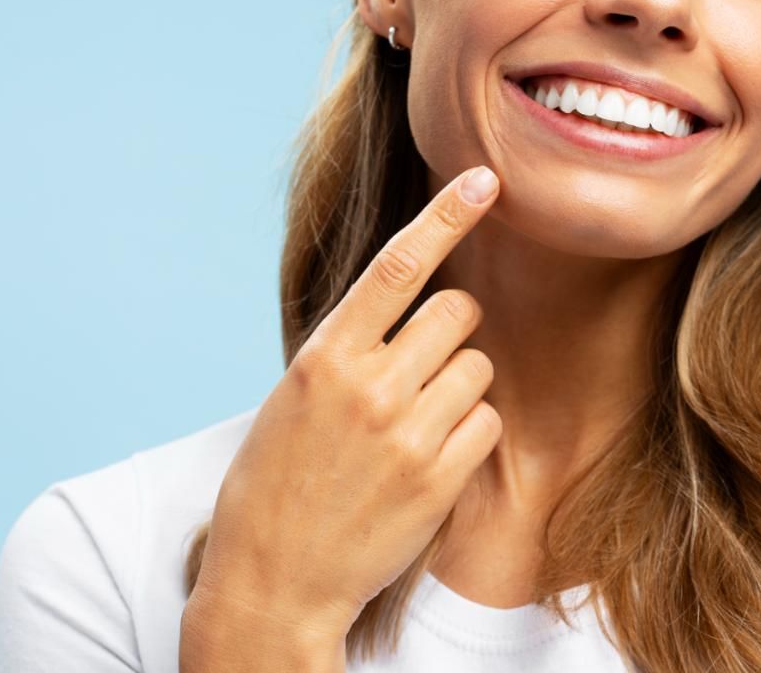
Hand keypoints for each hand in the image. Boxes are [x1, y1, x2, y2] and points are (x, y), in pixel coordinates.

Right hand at [188, 165, 502, 642]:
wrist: (273, 581)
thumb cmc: (277, 481)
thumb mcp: (296, 397)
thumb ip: (351, 347)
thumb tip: (411, 302)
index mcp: (325, 355)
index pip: (399, 263)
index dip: (447, 214)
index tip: (484, 179)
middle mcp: (369, 384)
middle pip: (458, 310)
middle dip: (453, 328)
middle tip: (422, 365)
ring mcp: (407, 432)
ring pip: (478, 365)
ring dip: (459, 384)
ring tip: (414, 424)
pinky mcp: (438, 477)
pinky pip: (487, 421)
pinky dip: (470, 433)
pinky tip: (430, 458)